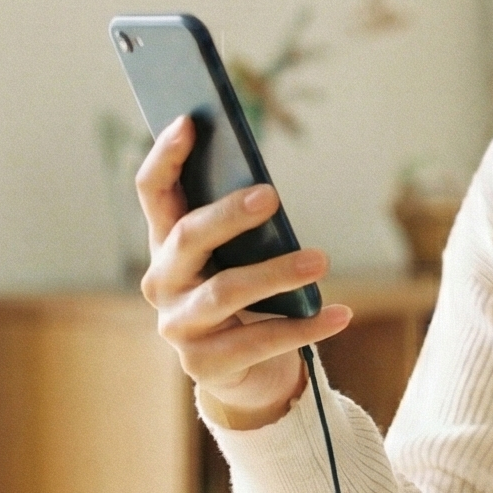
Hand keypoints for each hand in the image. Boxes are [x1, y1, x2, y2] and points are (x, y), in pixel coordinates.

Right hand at [135, 115, 352, 430]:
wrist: (243, 371)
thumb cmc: (245, 293)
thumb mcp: (239, 254)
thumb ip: (242, 224)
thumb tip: (268, 188)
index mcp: (166, 243)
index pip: (152, 192)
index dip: (165, 156)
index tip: (189, 120)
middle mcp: (162, 281)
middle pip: (188, 236)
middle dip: (229, 213)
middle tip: (272, 194)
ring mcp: (178, 326)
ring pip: (224, 291)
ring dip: (275, 272)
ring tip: (321, 259)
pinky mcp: (205, 365)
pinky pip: (259, 343)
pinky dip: (304, 327)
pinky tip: (339, 313)